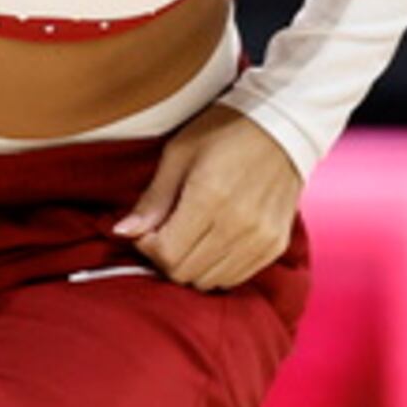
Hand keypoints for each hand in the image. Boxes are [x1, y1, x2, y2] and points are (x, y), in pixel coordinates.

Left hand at [116, 108, 300, 291]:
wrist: (283, 124)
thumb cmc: (225, 131)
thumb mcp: (179, 153)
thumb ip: (153, 198)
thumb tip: (123, 232)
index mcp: (210, 199)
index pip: (166, 255)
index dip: (147, 247)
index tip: (147, 230)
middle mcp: (238, 225)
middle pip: (185, 273)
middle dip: (165, 258)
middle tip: (165, 233)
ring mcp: (261, 239)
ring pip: (209, 281)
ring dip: (191, 266)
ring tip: (190, 236)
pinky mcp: (275, 245)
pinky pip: (236, 277)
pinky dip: (217, 268)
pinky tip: (213, 242)